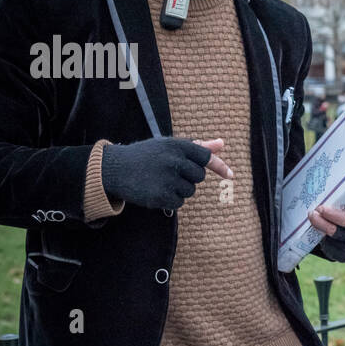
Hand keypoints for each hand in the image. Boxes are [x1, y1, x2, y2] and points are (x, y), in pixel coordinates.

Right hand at [101, 136, 231, 209]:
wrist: (114, 168)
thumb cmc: (146, 156)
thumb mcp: (168, 146)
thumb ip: (197, 147)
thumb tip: (222, 143)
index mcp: (176, 145)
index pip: (205, 157)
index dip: (219, 166)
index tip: (230, 175)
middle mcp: (173, 160)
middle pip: (199, 177)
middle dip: (189, 178)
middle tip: (170, 172)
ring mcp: (167, 179)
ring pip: (190, 191)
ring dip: (179, 189)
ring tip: (159, 181)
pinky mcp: (160, 195)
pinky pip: (179, 202)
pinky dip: (171, 200)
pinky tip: (156, 191)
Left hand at [313, 191, 344, 261]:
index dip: (337, 217)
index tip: (322, 208)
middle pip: (341, 235)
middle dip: (324, 225)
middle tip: (311, 214)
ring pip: (333, 246)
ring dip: (319, 234)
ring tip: (310, 221)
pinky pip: (331, 253)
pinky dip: (321, 244)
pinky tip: (314, 233)